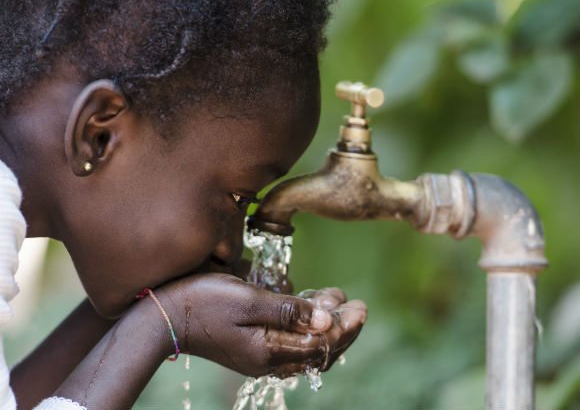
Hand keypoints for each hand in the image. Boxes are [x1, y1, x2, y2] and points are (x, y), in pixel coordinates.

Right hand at [154, 274, 366, 376]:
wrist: (164, 316)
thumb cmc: (203, 302)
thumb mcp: (248, 300)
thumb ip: (288, 311)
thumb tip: (327, 320)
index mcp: (270, 351)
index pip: (322, 345)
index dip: (345, 326)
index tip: (361, 306)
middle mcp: (269, 360)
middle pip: (318, 351)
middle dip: (342, 328)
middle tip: (357, 305)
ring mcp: (260, 356)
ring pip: (306, 347)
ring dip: (325, 326)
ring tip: (336, 300)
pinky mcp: (252, 348)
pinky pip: (290, 343)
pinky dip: (306, 327)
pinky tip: (309, 307)